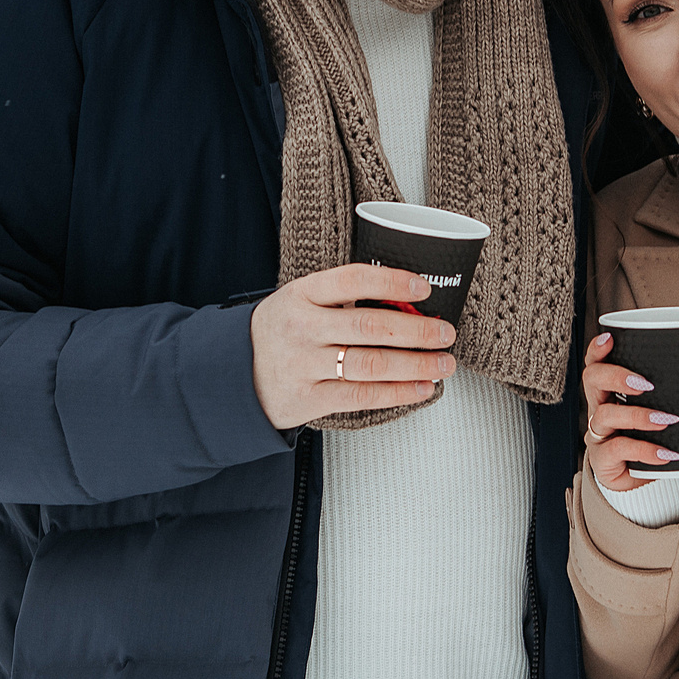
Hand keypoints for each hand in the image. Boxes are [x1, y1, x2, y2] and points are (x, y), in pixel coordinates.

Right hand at [250, 264, 459, 430]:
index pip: (353, 280)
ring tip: (443, 363)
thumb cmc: (280, 333)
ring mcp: (304, 365)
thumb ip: (341, 299)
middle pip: (370, 326)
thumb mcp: (299, 302)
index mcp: (301, 294)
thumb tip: (407, 303)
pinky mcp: (309, 398)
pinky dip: (399, 392)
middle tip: (446, 332)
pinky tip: (422, 387)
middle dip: (418, 330)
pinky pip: (363, 396)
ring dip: (416, 364)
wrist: (232, 376)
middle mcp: (302, 327)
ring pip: (372, 364)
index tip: (424, 288)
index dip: (393, 282)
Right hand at [579, 330, 678, 491]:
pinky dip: (644, 450)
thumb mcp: (671, 408)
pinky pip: (618, 449)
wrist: (645, 481)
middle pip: (592, 380)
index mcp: (612, 390)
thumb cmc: (654, 438)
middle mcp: (600, 407)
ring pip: (604, 415)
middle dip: (615, 376)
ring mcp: (599, 433)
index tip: (610, 339)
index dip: (597, 349)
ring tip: (664, 420)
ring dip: (636, 415)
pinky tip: (664, 453)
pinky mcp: (603, 459)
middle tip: (644, 384)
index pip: (597, 362)